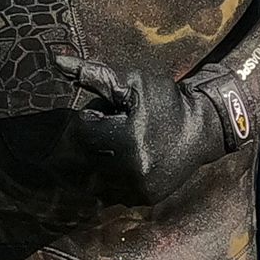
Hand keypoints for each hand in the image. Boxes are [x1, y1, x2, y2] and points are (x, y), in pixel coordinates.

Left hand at [55, 51, 244, 205]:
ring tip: (121, 146)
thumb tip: (56, 61)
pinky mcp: (145, 198)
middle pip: (83, 156)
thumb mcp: (132, 83)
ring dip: (98, 161)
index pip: (81, 132)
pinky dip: (110, 178)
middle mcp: (133, 170)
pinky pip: (110, 192)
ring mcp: (139, 188)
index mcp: (128, 140)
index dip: (92, 119)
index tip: (110, 115)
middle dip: (93, 141)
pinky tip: (127, 162)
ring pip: (92, 177)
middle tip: (116, 130)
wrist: (203, 129)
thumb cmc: (166, 101)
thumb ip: (92, 75)